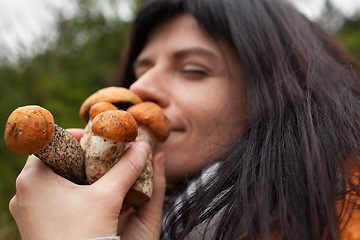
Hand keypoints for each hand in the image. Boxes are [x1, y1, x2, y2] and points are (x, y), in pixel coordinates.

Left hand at [9, 128, 165, 239]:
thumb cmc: (84, 236)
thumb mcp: (109, 197)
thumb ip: (127, 168)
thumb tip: (145, 146)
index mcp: (34, 178)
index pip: (55, 141)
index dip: (81, 137)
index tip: (101, 139)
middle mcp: (24, 191)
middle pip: (57, 160)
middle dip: (84, 157)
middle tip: (106, 157)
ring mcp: (28, 209)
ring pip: (56, 179)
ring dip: (80, 174)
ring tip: (102, 177)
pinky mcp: (36, 223)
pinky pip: (52, 197)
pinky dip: (72, 192)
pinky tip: (91, 198)